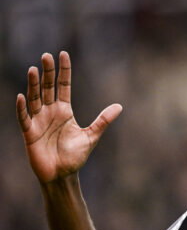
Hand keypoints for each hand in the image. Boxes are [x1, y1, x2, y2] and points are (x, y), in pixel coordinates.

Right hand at [16, 51, 122, 183]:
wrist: (62, 175)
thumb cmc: (75, 156)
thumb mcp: (91, 136)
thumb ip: (103, 121)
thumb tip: (119, 106)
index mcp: (64, 111)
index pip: (63, 86)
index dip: (63, 71)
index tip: (63, 54)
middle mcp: (50, 112)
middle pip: (47, 88)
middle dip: (47, 73)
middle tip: (46, 56)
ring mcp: (38, 121)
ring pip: (35, 99)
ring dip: (33, 85)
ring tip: (33, 69)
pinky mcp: (30, 133)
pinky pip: (24, 118)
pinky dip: (22, 108)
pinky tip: (22, 96)